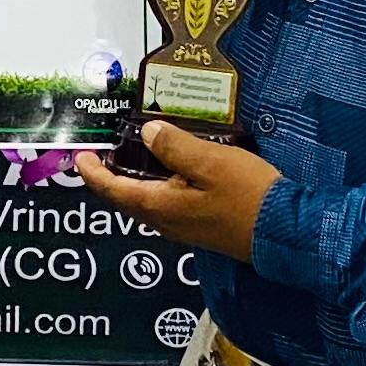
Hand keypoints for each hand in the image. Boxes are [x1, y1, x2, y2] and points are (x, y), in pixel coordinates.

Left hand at [75, 121, 280, 264]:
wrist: (284, 231)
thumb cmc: (248, 195)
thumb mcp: (210, 162)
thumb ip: (176, 146)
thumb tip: (149, 133)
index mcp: (161, 207)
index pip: (115, 191)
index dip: (95, 174)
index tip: (82, 159)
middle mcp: (166, 222)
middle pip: (128, 200)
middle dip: (111, 179)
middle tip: (102, 157)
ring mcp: (184, 228)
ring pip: (148, 204)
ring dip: (134, 184)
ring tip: (132, 160)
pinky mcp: (201, 227)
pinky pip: (167, 206)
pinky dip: (157, 188)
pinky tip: (170, 173)